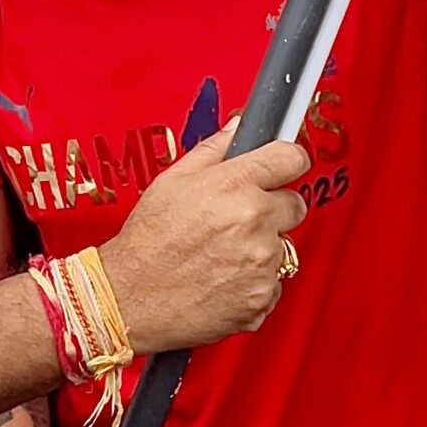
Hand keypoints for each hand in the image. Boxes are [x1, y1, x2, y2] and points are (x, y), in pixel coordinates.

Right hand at [104, 124, 308, 353]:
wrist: (131, 298)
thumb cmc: (147, 241)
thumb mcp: (172, 181)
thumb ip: (214, 149)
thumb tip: (237, 128)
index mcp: (234, 186)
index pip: (291, 158)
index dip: (286, 161)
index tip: (282, 167)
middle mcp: (254, 222)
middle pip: (294, 205)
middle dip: (272, 208)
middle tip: (238, 218)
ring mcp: (262, 263)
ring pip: (282, 246)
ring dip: (261, 248)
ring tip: (222, 253)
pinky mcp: (262, 297)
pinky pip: (273, 282)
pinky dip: (254, 282)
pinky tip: (223, 277)